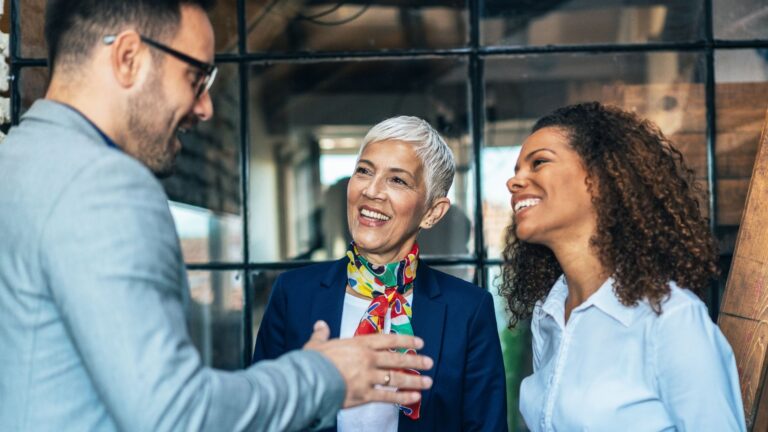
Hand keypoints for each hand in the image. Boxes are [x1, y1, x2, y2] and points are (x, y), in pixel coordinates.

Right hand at [304, 320, 433, 407]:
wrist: (309, 380)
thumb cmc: (312, 362)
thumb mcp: (317, 344)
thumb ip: (322, 334)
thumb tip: (320, 325)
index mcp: (359, 344)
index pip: (388, 340)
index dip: (406, 341)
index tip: (419, 342)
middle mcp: (368, 359)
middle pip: (397, 359)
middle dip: (415, 361)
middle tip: (429, 362)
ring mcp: (368, 377)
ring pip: (396, 378)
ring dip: (414, 380)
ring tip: (428, 382)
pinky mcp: (365, 395)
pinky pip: (388, 397)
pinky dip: (403, 398)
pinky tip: (415, 397)